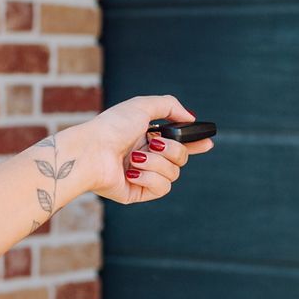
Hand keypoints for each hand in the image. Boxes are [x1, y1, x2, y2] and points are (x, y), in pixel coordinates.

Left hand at [66, 95, 214, 204]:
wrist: (91, 151)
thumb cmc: (112, 127)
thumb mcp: (142, 106)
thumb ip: (170, 106)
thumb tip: (190, 117)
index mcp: (146, 137)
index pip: (178, 142)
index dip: (195, 143)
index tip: (208, 142)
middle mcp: (146, 157)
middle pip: (182, 158)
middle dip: (172, 149)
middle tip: (154, 143)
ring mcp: (143, 176)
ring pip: (174, 173)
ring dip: (156, 163)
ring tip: (135, 158)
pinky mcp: (138, 193)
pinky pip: (162, 188)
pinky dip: (150, 178)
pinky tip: (132, 172)